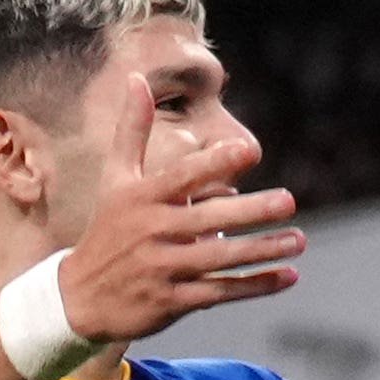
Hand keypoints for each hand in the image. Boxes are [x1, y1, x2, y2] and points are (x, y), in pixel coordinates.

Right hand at [58, 65, 301, 345]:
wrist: (80, 295)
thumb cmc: (108, 228)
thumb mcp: (114, 179)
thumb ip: (131, 131)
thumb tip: (136, 78)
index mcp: (141, 197)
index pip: (182, 176)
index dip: (214, 163)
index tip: (249, 150)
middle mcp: (151, 231)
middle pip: (208, 219)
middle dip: (250, 210)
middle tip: (289, 200)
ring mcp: (162, 268)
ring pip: (220, 258)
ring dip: (262, 250)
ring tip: (298, 239)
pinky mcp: (172, 301)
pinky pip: (221, 292)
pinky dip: (255, 286)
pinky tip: (288, 276)